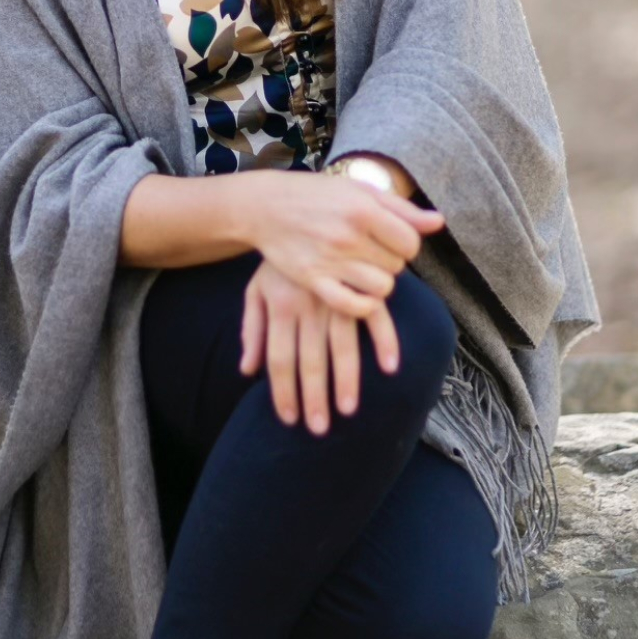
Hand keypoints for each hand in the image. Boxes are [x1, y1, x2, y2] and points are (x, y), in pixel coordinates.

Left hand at [238, 257, 400, 433]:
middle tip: (319, 429)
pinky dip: (384, 341)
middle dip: (314, 397)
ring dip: (346, 380)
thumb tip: (247, 370)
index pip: (279, 359)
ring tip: (349, 410)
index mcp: (280, 306)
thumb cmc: (277, 259)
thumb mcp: (255, 289)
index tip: (289, 420)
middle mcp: (308, 305)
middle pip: (309, 359)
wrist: (300, 209)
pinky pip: (376, 317)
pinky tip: (389, 368)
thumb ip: (251, 330)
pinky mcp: (361, 284)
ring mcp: (337, 294)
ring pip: (341, 346)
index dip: (283, 392)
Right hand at [241, 170, 445, 318]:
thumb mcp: (359, 191)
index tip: (392, 240)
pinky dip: (364, 305)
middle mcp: (349, 235)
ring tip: (364, 271)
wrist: (266, 206)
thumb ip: (401, 209)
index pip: (411, 243)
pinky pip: (354, 306)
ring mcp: (330, 260)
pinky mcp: (313, 280)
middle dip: (390, 261)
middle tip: (372, 253)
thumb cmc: (317, 195)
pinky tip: (358, 294)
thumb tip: (439, 223)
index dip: (407, 245)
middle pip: (397, 266)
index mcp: (364, 209)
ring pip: (381, 288)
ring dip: (379, 283)